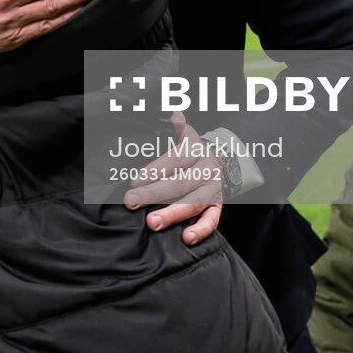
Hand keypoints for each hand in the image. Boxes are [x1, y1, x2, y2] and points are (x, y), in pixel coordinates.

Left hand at [123, 113, 224, 243]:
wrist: (220, 158)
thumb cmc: (187, 148)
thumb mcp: (179, 132)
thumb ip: (172, 125)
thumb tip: (171, 114)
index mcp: (195, 148)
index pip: (175, 159)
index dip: (154, 169)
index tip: (133, 180)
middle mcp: (207, 167)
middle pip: (180, 182)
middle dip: (153, 193)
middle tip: (131, 200)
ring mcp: (214, 187)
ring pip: (195, 201)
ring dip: (173, 213)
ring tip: (153, 222)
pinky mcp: (218, 205)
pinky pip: (213, 219)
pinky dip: (201, 229)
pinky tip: (186, 238)